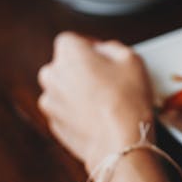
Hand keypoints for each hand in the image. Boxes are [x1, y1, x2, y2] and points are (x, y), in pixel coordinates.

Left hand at [37, 32, 153, 171]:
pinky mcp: (54, 124)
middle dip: (82, 68)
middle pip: (65, 64)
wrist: (120, 141)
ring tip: (105, 99)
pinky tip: (99, 115)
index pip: (72, 40)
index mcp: (68, 52)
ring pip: (64, 88)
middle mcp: (52, 74)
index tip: (102, 55)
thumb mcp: (131, 58)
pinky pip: (65, 110)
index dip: (89, 46)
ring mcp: (50, 101)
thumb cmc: (126, 99)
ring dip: (78, 90)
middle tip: (107, 77)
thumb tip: (104, 50)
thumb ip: (111, 47)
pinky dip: (78, 111)